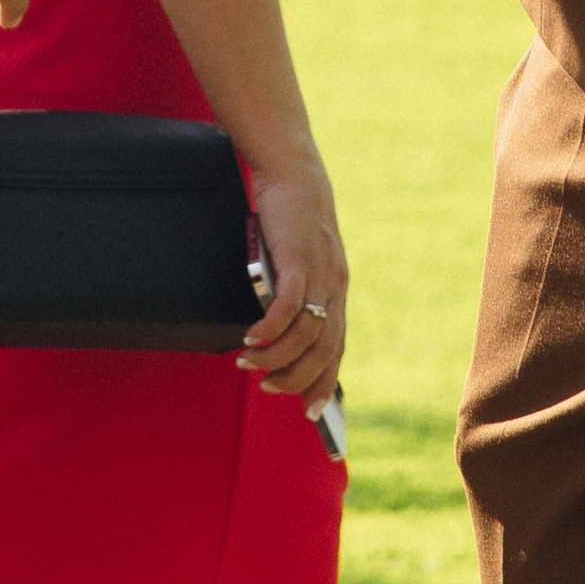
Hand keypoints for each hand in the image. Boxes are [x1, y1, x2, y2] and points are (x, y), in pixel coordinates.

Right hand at [237, 144, 349, 405]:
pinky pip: (289, 306)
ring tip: (248, 363)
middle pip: (325, 351)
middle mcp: (334, 287)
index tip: (311, 412)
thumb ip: (292, 291)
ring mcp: (320, 274)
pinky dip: (270, 329)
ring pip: (306, 334)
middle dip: (297, 378)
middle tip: (269, 388)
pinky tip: (251, 338)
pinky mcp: (300, 259)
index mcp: (336, 290)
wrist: (292, 171)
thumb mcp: (296, 261)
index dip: (324, 382)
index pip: (336, 349)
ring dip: (275, 356)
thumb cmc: (288, 218)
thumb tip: (271, 329)